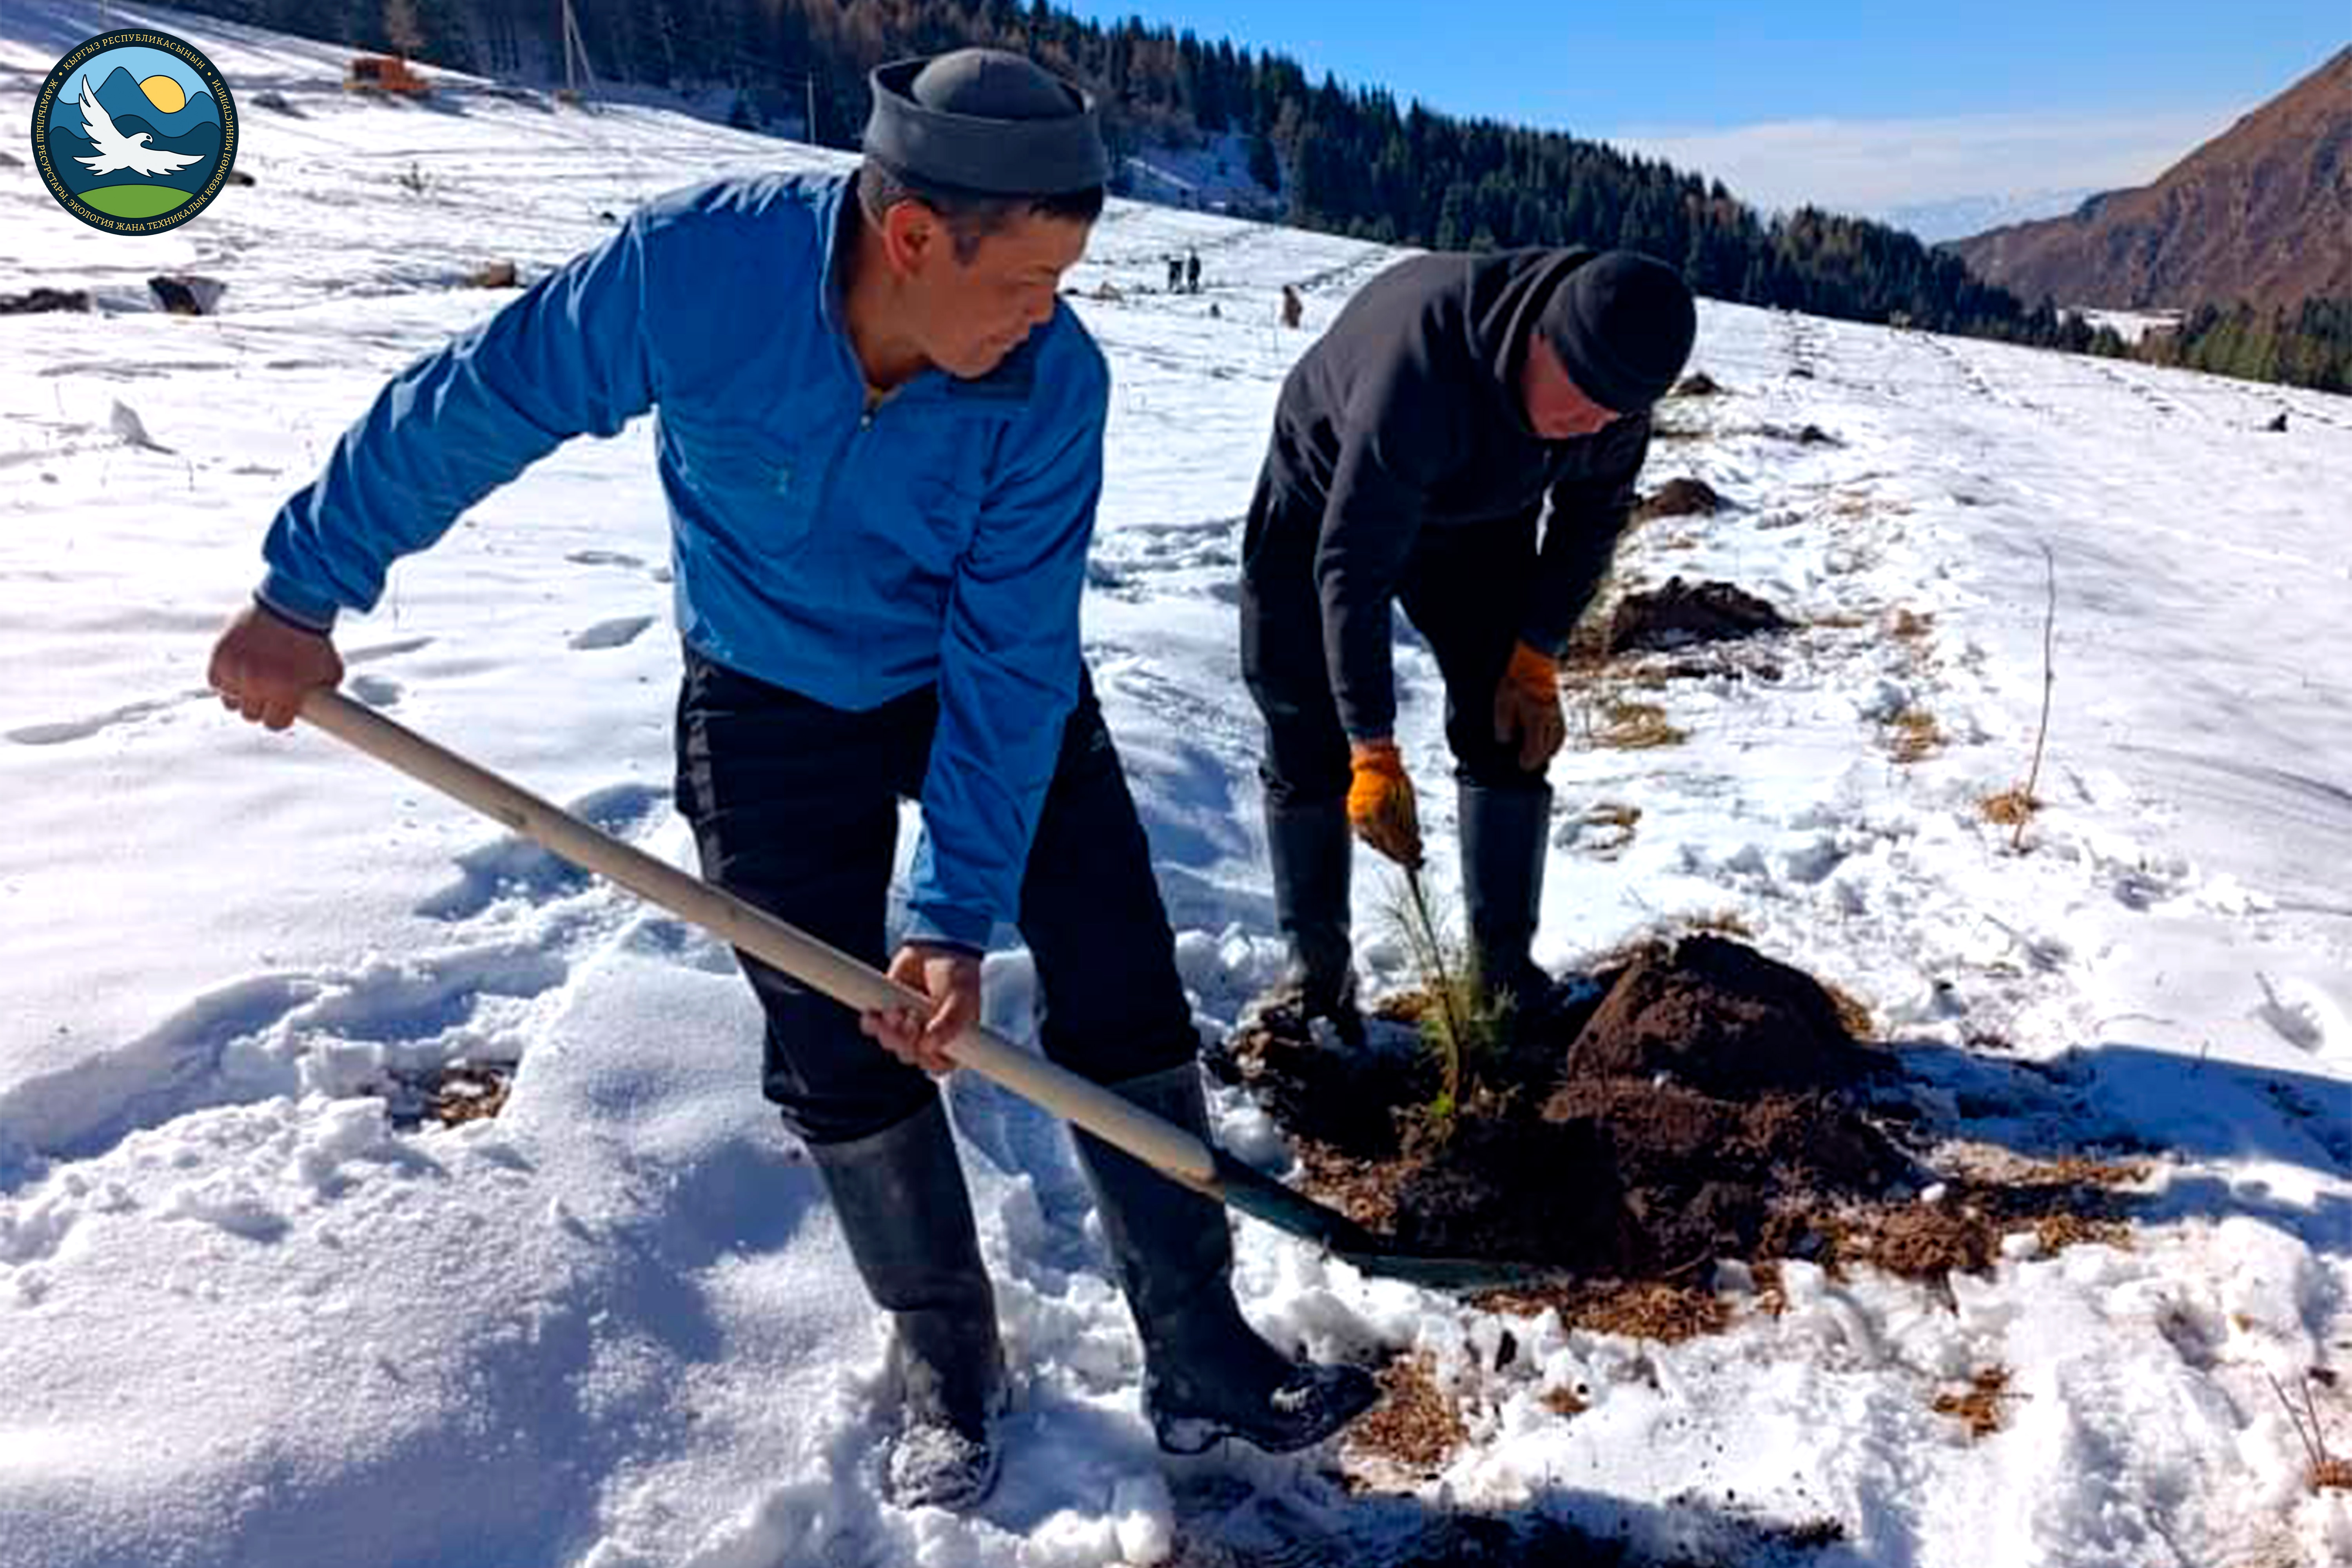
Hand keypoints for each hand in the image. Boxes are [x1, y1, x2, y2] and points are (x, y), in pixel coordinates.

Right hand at [208, 602, 343, 730]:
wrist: (293, 604)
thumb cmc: (311, 636)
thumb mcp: (328, 672)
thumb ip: (322, 696)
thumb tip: (324, 711)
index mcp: (285, 690)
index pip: (275, 724)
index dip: (280, 716)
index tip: (283, 709)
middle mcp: (257, 682)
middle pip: (251, 714)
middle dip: (262, 705)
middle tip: (270, 692)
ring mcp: (236, 668)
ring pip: (231, 700)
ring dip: (243, 694)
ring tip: (256, 679)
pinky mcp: (220, 655)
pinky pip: (217, 681)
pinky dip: (227, 679)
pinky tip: (241, 671)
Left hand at [860, 943, 981, 1074]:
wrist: (936, 947)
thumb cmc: (957, 975)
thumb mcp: (961, 998)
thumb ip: (950, 1023)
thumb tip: (927, 1046)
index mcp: (952, 1040)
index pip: (938, 1066)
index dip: (928, 1059)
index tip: (925, 1043)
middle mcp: (928, 1038)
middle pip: (910, 1056)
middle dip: (906, 1041)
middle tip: (911, 1018)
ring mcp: (905, 1027)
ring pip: (891, 1044)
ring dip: (889, 1031)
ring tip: (896, 1009)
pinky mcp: (885, 1013)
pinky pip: (872, 1029)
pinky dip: (870, 1023)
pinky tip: (873, 1014)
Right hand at [1346, 739, 1421, 866]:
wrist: (1374, 763)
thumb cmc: (1394, 778)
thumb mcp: (1408, 803)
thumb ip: (1410, 827)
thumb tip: (1416, 847)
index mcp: (1380, 812)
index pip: (1395, 843)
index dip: (1407, 856)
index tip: (1416, 863)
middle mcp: (1365, 817)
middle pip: (1384, 846)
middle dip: (1400, 855)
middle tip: (1413, 860)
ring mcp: (1357, 817)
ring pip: (1375, 843)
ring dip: (1390, 848)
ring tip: (1404, 849)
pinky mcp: (1353, 816)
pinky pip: (1367, 835)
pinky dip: (1379, 839)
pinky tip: (1389, 839)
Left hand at [1491, 640, 1564, 771]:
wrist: (1533, 662)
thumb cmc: (1516, 682)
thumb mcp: (1503, 703)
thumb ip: (1504, 725)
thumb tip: (1506, 743)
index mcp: (1536, 719)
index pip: (1535, 750)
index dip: (1527, 761)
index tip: (1521, 767)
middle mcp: (1550, 720)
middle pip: (1548, 749)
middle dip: (1537, 759)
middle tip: (1526, 765)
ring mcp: (1557, 716)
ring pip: (1556, 743)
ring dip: (1546, 752)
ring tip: (1535, 757)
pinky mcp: (1558, 712)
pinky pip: (1559, 734)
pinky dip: (1552, 742)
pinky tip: (1545, 744)